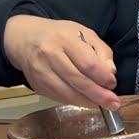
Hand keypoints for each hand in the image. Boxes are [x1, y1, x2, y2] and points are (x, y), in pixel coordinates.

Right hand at [4, 15, 119, 108]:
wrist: (25, 39)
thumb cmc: (59, 35)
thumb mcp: (84, 33)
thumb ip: (101, 51)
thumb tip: (110, 73)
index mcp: (65, 39)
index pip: (88, 63)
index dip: (103, 77)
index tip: (112, 83)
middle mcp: (50, 55)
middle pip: (79, 81)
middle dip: (99, 95)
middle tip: (113, 103)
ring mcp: (41, 72)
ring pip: (68, 94)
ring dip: (87, 102)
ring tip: (102, 104)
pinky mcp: (37, 85)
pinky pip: (59, 98)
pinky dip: (75, 102)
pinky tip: (85, 100)